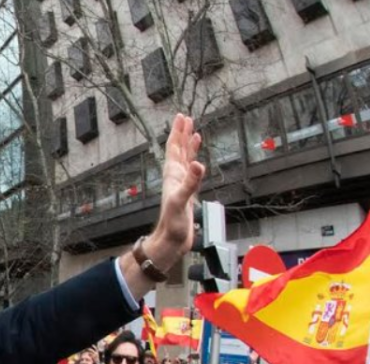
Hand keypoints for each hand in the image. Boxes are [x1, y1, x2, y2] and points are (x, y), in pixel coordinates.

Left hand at [136, 115, 205, 282]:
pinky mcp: (187, 193)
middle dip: (182, 134)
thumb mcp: (181, 201)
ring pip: (185, 160)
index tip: (181, 117)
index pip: (174, 149)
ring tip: (193, 133)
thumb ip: (190, 183)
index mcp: (172, 176)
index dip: (178, 133)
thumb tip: (198, 165)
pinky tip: (197, 161)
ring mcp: (181, 185)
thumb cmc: (172, 224)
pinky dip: (195, 163)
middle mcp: (175, 178)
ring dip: (188, 146)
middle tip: (186, 118)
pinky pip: (191, 173)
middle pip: (178, 150)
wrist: (171, 240)